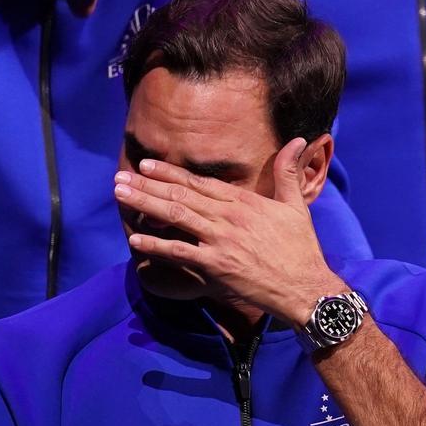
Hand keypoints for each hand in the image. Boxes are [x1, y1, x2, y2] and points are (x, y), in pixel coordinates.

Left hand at [115, 141, 341, 324]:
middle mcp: (228, 217)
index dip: (171, 172)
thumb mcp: (296, 205)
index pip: (200, 182)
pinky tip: (135, 238)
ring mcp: (220, 241)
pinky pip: (179, 252)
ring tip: (119, 194)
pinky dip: (156, 245)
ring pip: (175, 216)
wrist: (305, 286)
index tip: (148, 164)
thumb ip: (289, 172)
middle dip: (147, 184)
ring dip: (144, 204)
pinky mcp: (216, 266)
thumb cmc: (301, 248)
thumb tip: (299, 139)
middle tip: (119, 176)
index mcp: (244, 201)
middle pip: (181, 194)